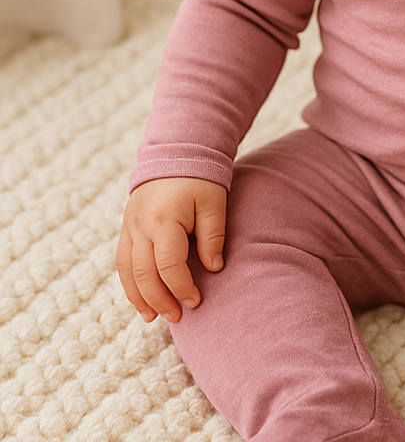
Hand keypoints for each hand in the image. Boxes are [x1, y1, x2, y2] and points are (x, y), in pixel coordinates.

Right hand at [116, 177, 226, 323]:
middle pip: (144, 274)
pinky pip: (122, 261)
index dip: (182, 287)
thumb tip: (214, 269)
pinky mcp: (126, 227)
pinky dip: (129, 283)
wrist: (176, 152)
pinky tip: (140, 299)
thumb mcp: (214, 203)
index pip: (168, 265)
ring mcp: (129, 226)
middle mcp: (140, 225)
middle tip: (177, 317)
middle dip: (160, 300)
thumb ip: (213, 236)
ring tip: (153, 318)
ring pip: (127, 271)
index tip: (196, 301)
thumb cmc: (201, 179)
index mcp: (163, 219)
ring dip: (139, 297)